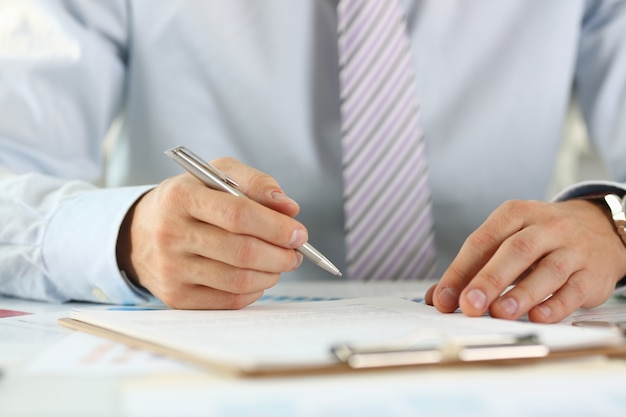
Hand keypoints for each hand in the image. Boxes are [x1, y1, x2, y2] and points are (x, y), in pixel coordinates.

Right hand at [116, 157, 306, 308]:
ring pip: (238, 280)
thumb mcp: (217, 175)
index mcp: (181, 197)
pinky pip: (229, 301)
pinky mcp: (176, 297)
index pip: (238, 214)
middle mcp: (170, 233)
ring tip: (281, 263)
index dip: (276, 226)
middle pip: (241, 251)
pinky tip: (259, 277)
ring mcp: (171, 269)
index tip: (299, 233)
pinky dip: (254, 291)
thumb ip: (255, 183)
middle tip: (296, 252)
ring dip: (272, 274)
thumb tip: (289, 207)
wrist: (140, 232)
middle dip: (280, 255)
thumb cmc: (191, 200)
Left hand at [425, 199, 625, 322]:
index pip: (482, 241)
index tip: (443, 298)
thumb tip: (438, 298)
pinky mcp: (592, 273)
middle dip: (488, 279)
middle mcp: (545, 227)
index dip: (460, 270)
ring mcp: (572, 249)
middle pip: (514, 251)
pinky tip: (538, 317)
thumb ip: (471, 268)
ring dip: (521, 293)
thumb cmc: (540, 239)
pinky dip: (555, 305)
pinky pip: (574, 289)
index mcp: (515, 214)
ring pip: (547, 269)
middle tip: (469, 305)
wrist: (599, 228)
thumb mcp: (505, 241)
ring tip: (499, 313)